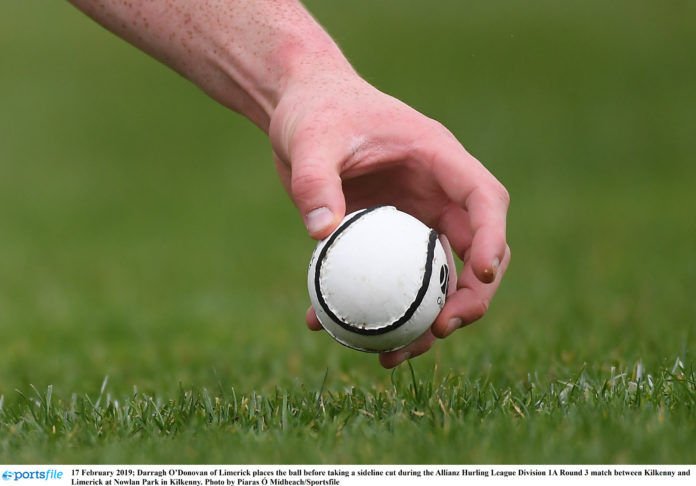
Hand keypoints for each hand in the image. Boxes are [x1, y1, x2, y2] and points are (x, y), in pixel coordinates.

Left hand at [269, 73, 509, 367]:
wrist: (299, 110)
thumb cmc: (314, 111)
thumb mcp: (310, 139)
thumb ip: (314, 181)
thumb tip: (320, 235)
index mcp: (437, 159)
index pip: (484, 198)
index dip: (491, 238)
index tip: (478, 275)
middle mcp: (435, 193)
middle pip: (475, 249)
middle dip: (471, 296)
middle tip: (439, 330)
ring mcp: (414, 218)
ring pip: (438, 277)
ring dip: (426, 320)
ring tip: (392, 356)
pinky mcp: (386, 237)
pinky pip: (393, 281)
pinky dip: (376, 310)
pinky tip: (337, 332)